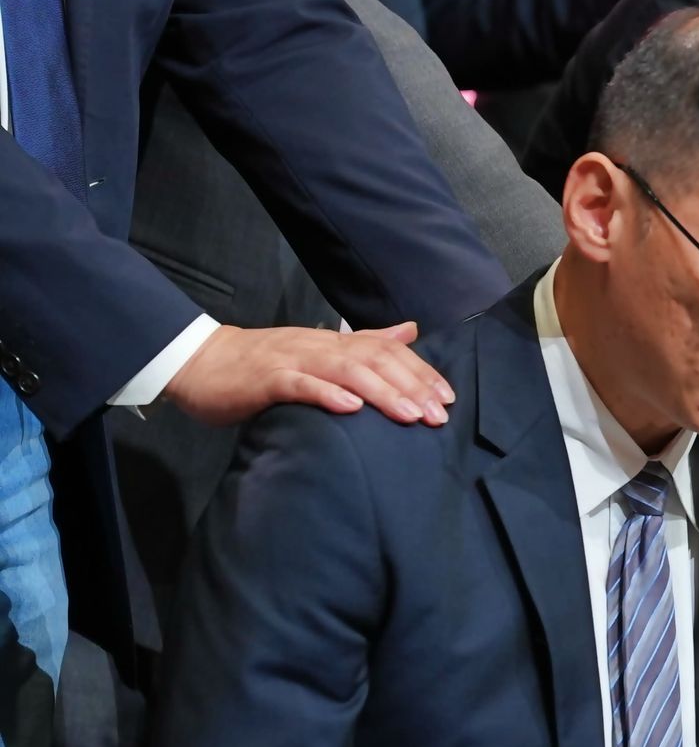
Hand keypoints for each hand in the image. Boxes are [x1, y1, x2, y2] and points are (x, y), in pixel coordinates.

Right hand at [163, 322, 454, 426]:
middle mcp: (320, 346)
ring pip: (345, 371)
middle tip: (439, 415)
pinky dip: (327, 394)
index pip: (387, 352)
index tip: (448, 398)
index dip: (420, 373)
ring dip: (382, 392)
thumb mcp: (321, 350)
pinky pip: (300, 384)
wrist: (203, 362)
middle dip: (411, 386)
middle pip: (374, 360)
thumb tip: (410, 331)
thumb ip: (366, 342)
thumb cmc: (266, 363)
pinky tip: (351, 408)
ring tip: (410, 415)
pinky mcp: (267, 379)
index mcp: (334, 342)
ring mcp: (294, 360)